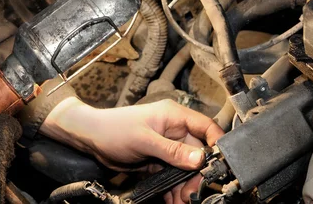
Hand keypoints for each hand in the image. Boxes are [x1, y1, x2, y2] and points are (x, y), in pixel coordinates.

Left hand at [40, 97, 223, 203]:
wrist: (91, 138)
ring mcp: (167, 146)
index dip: (217, 144)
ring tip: (182, 201)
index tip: (221, 165)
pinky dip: (174, 188)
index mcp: (174, 116)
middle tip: (193, 193)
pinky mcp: (159, 160)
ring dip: (185, 185)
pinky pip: (173, 175)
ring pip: (186, 168)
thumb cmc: (115, 129)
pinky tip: (173, 200)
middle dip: (197, 175)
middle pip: (199, 153)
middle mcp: (174, 130)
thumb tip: (199, 159)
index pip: (206, 126)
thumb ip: (172, 150)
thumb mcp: (144, 139)